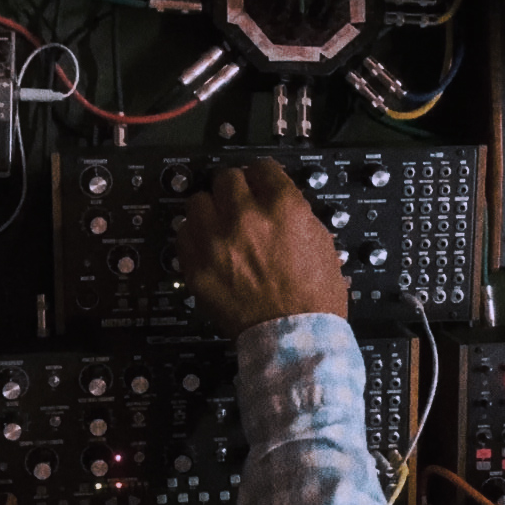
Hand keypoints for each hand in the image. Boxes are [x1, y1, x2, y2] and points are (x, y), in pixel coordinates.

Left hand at [176, 159, 348, 337]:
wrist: (294, 337)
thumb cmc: (313, 297)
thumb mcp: (320, 241)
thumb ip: (295, 212)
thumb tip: (275, 198)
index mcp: (282, 208)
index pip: (262, 167)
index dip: (261, 175)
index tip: (258, 182)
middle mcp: (245, 218)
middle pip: (226, 178)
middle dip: (234, 188)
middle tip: (238, 202)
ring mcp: (216, 243)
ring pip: (198, 202)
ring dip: (211, 210)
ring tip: (219, 224)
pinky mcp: (197, 267)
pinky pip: (183, 235)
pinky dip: (195, 237)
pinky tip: (208, 246)